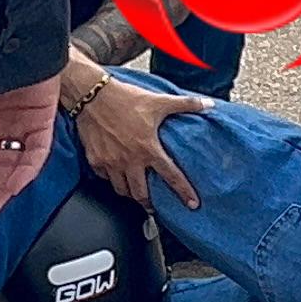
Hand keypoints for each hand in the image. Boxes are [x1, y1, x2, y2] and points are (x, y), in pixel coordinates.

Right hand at [71, 70, 207, 209]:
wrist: (92, 95)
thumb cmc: (125, 98)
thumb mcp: (159, 101)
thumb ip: (185, 104)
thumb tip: (208, 104)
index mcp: (148, 149)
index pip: (171, 176)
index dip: (184, 192)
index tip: (192, 204)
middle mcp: (129, 160)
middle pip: (141, 194)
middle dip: (148, 203)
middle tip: (154, 206)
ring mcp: (110, 162)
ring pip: (121, 190)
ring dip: (130, 193)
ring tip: (135, 193)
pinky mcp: (95, 160)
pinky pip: (104, 178)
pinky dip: (111, 179)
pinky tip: (116, 175)